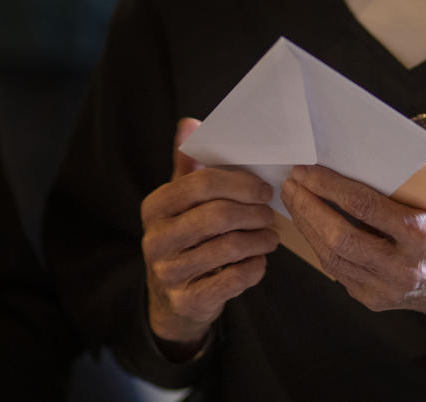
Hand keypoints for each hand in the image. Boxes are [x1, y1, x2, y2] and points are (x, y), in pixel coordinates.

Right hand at [141, 118, 279, 356]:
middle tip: (270, 214)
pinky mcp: (187, 301)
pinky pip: (232, 279)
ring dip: (259, 240)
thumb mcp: (181, 202)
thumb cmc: (186, 237)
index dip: (239, 184)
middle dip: (253, 213)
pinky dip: (254, 268)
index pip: (201, 184)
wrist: (172, 300)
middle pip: (216, 216)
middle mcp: (155, 240)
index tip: (264, 189)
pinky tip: (259, 260)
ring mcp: (168, 273)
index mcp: (154, 207)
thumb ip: (188, 165)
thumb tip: (191, 123)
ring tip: (271, 236)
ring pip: (228, 248)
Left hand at [282, 165, 425, 333]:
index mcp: (421, 234)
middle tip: (292, 184)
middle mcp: (402, 266)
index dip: (329, 186)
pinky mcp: (374, 300)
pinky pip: (336, 270)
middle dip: (308, 206)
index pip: (363, 205)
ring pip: (332, 256)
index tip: (307, 169)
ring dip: (306, 225)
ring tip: (294, 200)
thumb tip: (360, 155)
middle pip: (340, 235)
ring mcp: (386, 288)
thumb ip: (406, 181)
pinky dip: (319, 244)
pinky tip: (310, 224)